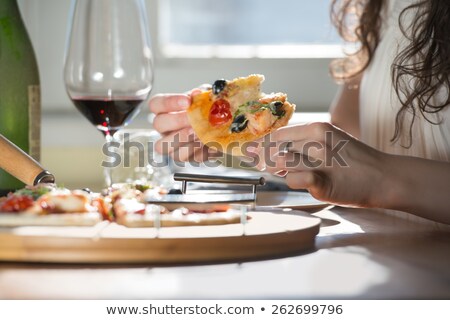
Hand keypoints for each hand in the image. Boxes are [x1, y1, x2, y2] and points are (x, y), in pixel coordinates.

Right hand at [149, 88, 209, 161]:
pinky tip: (208, 143)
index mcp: (165, 110)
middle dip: (177, 121)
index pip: (156, 103)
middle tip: (193, 119)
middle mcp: (164, 128)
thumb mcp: (207, 99)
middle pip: (158, 124)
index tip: (187, 101)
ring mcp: (171, 144)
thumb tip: (197, 93)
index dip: (170, 102)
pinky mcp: (183, 157)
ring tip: (199, 133)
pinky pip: (184, 157)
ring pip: (165, 146)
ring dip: (183, 139)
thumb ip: (201, 96)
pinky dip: (196, 151)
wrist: (222, 128)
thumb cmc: (208, 111)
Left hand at [253, 122, 386, 207]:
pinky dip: (294, 182)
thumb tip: (271, 152)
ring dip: (281, 172)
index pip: (277, 135)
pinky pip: (295, 180)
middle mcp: (316, 141)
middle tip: (262, 166)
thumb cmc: (354, 161)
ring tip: (292, 175)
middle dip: (265, 160)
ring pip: (282, 163)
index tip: (251, 152)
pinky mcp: (323, 182)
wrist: (384, 177)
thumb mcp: (330, 142)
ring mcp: (320, 161)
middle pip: (275, 149)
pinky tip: (305, 182)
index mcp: (317, 128)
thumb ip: (304, 145)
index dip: (262, 145)